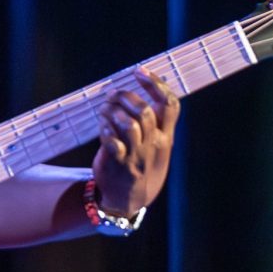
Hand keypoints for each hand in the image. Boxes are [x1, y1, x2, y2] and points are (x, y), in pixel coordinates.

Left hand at [92, 68, 179, 216]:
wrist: (130, 200)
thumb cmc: (142, 166)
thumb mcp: (159, 147)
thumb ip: (157, 124)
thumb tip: (146, 90)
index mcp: (167, 138)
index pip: (170, 106)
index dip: (156, 84)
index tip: (141, 71)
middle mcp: (154, 145)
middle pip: (145, 112)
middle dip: (127, 97)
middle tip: (114, 93)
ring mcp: (136, 156)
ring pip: (128, 125)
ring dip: (113, 111)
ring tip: (105, 108)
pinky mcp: (118, 164)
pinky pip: (112, 141)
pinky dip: (105, 128)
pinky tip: (102, 125)